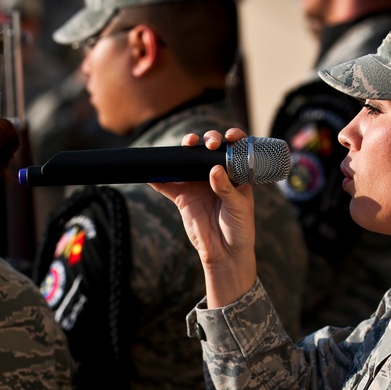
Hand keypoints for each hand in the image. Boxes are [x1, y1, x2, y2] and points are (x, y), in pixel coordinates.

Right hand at [150, 128, 257, 306]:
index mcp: (235, 173)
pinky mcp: (183, 197)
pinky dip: (157, 178)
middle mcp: (216, 174)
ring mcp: (198, 184)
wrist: (225, 253)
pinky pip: (167, 184)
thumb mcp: (238, 207)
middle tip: (208, 144)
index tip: (229, 137)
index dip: (231, 138)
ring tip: (184, 147)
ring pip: (187, 161)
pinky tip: (151, 172)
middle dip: (206, 140)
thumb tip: (214, 169)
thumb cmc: (240, 228)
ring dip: (183, 152)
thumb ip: (226, 188)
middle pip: (208, 150)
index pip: (234, 149)